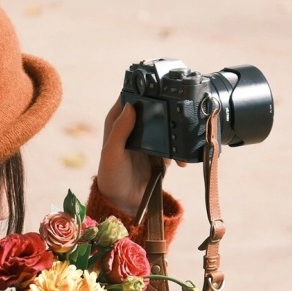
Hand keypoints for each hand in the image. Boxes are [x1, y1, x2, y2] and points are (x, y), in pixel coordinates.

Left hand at [96, 99, 184, 214]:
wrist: (125, 203)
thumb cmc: (111, 176)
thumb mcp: (111, 153)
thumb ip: (119, 130)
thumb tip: (130, 106)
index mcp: (118, 121)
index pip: (130, 97)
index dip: (141, 91)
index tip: (157, 87)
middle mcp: (134, 126)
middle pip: (152, 108)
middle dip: (164, 109)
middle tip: (176, 110)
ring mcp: (149, 139)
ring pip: (165, 124)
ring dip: (174, 130)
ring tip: (180, 137)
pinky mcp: (161, 152)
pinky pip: (174, 145)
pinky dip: (179, 149)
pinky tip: (180, 158)